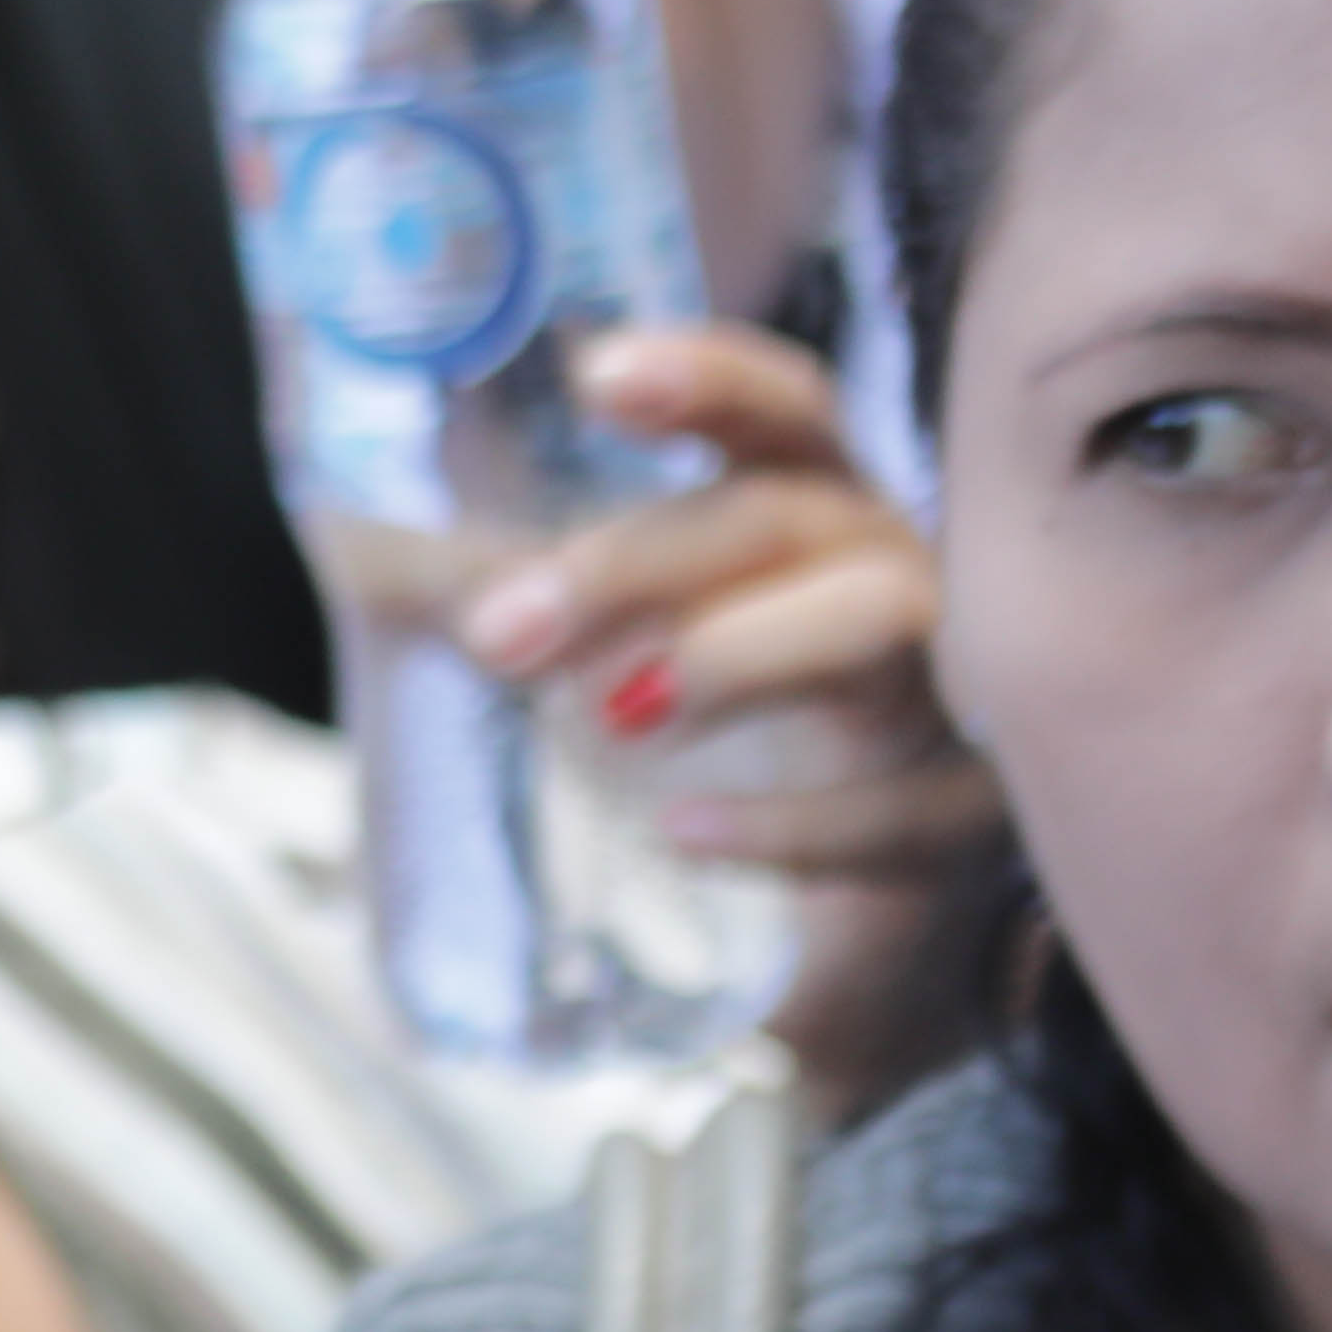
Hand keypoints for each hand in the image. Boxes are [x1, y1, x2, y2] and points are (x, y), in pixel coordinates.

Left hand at [456, 321, 1005, 1105]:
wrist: (832, 954)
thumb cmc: (718, 757)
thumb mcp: (597, 658)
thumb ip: (503, 591)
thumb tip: (359, 539)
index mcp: (810, 514)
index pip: (782, 411)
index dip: (707, 380)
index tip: (596, 377)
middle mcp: (898, 579)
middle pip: (795, 520)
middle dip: (642, 563)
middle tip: (498, 631)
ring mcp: (958, 698)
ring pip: (879, 626)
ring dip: (737, 654)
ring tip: (610, 711)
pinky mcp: (973, 827)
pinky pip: (906, 812)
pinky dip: (791, 823)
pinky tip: (681, 835)